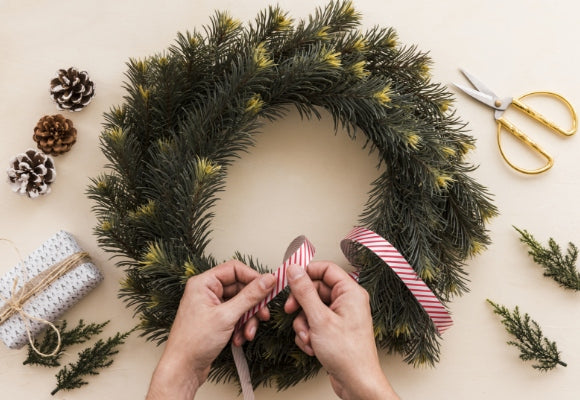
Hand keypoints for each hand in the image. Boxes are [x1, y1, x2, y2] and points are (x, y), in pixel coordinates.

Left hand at [147, 260, 275, 398]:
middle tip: (262, 314)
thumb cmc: (193, 342)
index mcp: (204, 283)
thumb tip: (268, 280)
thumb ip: (250, 296)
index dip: (253, 277)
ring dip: (248, 319)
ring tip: (248, 332)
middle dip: (253, 305)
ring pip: (240, 304)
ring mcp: (211, 306)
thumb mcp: (227, 316)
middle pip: (240, 288)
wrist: (182, 369)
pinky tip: (239, 339)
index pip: (234, 269)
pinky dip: (241, 327)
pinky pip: (236, 316)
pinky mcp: (215, 320)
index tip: (268, 287)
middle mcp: (207, 292)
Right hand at [284, 261, 398, 399]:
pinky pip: (314, 323)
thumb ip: (304, 291)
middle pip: (315, 290)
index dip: (306, 272)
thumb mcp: (319, 318)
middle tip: (291, 310)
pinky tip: (312, 346)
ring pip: (311, 308)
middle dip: (301, 305)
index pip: (325, 268)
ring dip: (303, 324)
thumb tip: (294, 270)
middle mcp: (347, 301)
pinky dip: (309, 334)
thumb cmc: (348, 353)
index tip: (290, 280)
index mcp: (350, 292)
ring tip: (307, 337)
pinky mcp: (334, 330)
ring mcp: (340, 316)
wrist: (356, 382)